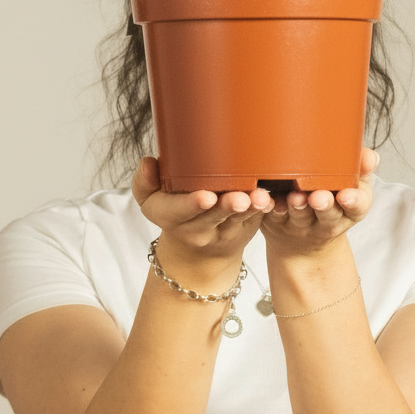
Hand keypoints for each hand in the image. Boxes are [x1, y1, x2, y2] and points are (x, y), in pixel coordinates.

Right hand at [131, 157, 273, 286]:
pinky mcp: (242, 230)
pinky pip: (252, 220)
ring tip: (260, 197)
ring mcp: (222, 232)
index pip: (178, 212)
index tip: (206, 196)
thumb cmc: (173, 210)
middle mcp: (196, 229)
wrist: (195, 250)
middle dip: (226, 207)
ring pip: (237, 219)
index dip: (191, 205)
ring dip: (250, 208)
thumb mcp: (151, 200)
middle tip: (239, 198)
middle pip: (213, 217)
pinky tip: (270, 200)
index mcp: (170, 217)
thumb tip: (147, 162)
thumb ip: (144, 182)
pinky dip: (262, 209)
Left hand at [261, 148, 379, 259]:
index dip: (354, 202)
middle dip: (324, 205)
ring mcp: (300, 224)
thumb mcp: (352, 187)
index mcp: (349, 210)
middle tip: (318, 197)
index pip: (357, 207)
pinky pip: (271, 215)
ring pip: (299, 215)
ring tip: (294, 197)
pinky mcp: (276, 222)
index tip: (346, 195)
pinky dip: (268, 207)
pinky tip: (265, 199)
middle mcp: (326, 221)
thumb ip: (361, 170)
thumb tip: (371, 156)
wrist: (305, 244)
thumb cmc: (333, 200)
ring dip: (297, 206)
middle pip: (327, 215)